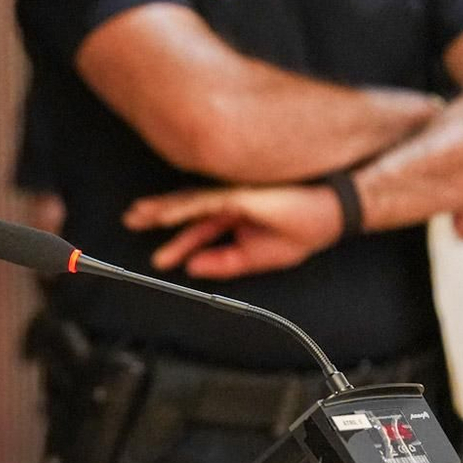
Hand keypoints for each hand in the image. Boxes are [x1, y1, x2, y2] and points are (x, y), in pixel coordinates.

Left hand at [123, 185, 342, 277]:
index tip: (159, 259)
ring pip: (189, 202)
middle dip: (157, 216)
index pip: (198, 229)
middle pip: (186, 209)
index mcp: (235, 217)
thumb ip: (224, 262)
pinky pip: (204, 201)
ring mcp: (233, 195)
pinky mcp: (239, 194)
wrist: (331, 214)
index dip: (177, 243)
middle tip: (131, 221)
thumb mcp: (258, 257)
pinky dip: (181, 208)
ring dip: (162, 209)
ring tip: (137, 217)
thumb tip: (193, 269)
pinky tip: (163, 216)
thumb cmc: (303, 229)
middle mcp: (230, 203)